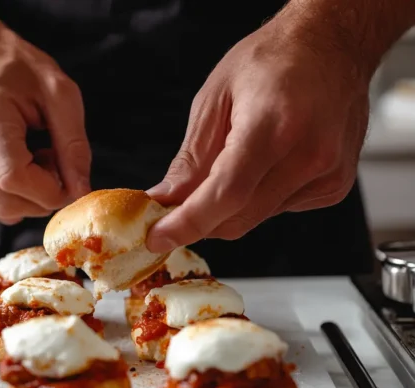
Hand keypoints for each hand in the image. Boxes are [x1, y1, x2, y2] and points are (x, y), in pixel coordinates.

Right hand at [0, 4, 90, 223]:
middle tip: (52, 160)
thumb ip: (74, 144)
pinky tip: (9, 160)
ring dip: (26, 194)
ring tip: (29, 154)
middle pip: (8, 203)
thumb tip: (80, 189)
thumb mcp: (58, 92)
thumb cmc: (12, 68)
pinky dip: (7, 192)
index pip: (14, 178)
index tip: (68, 176)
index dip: (50, 189)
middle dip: (42, 195)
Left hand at [145, 8, 370, 251]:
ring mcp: (327, 175)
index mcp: (275, 126)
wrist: (332, 45)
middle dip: (198, 221)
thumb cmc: (273, 60)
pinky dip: (255, 199)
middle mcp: (309, 155)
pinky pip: (277, 210)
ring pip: (255, 219)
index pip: (226, 194)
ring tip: (227, 164)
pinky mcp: (333, 187)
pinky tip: (261, 164)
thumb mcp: (215, 99)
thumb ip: (191, 159)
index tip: (158, 237)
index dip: (188, 223)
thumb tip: (166, 200)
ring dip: (226, 208)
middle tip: (170, 212)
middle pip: (238, 218)